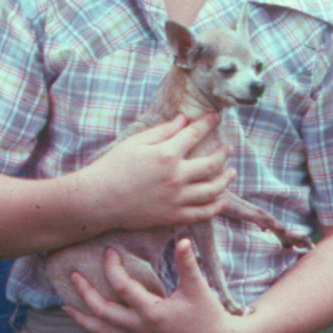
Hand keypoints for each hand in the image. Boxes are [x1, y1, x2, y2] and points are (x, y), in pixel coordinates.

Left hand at [65, 238, 257, 332]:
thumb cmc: (208, 316)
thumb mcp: (198, 288)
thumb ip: (187, 264)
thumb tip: (183, 239)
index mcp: (152, 312)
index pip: (122, 288)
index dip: (112, 267)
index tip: (108, 250)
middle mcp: (140, 328)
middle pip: (102, 311)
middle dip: (85, 293)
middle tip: (73, 275)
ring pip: (103, 330)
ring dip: (84, 316)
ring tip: (66, 306)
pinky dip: (97, 326)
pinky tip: (90, 318)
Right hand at [77, 113, 230, 228]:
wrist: (100, 199)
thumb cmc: (114, 166)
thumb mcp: (136, 142)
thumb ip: (162, 131)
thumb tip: (183, 120)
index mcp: (167, 154)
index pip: (195, 134)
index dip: (208, 123)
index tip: (216, 117)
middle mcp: (177, 176)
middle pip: (211, 163)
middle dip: (223, 153)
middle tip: (228, 148)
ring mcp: (177, 198)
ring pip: (212, 189)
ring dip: (226, 179)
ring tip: (232, 172)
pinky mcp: (173, 216)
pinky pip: (202, 213)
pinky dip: (215, 207)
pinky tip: (221, 200)